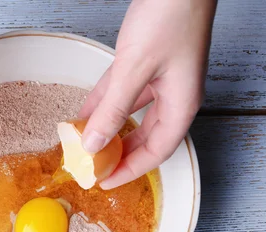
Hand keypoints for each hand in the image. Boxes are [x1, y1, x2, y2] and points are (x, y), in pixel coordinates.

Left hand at [80, 0, 216, 188]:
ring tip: (84, 143)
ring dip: (108, 129)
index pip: (156, 152)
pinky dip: (104, 104)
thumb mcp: (135, 69)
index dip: (131, 171)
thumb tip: (93, 143)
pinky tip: (85, 112)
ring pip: (131, 116)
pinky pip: (122, 93)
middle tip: (93, 167)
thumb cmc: (171, 16)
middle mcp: (174, 96)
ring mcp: (161, 80)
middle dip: (118, 154)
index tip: (106, 182)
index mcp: (181, 104)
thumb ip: (113, 109)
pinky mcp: (147, 64)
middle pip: (145, 137)